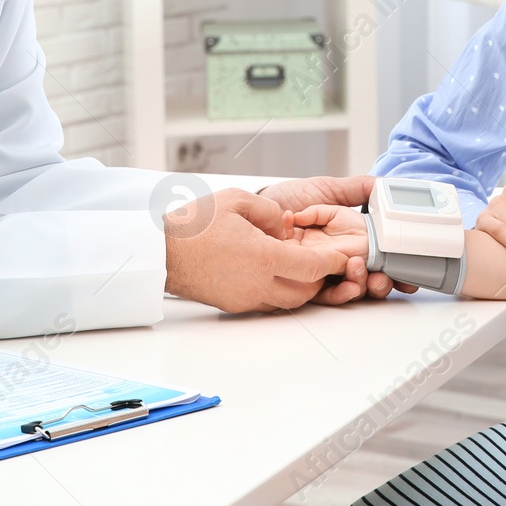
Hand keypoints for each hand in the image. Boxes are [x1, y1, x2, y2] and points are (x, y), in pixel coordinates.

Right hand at [162, 188, 347, 312]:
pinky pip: (267, 302)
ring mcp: (246, 298)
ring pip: (287, 301)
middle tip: (326, 263)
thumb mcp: (238, 201)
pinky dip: (279, 291)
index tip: (342, 256)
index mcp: (263, 258)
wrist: (163, 252)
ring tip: (302, 268)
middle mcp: (258, 284)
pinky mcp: (234, 304)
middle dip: (320, 280)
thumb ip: (271, 212)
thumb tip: (287, 226)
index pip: (313, 268)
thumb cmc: (195, 225)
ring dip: (301, 288)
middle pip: (305, 292)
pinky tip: (275, 273)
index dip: (332, 263)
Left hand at [258, 175, 412, 301]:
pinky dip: (336, 292)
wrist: (261, 205)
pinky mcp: (302, 279)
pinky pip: (321, 294)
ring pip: (348, 289)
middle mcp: (337, 259)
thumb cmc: (292, 196)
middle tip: (379, 276)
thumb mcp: (329, 188)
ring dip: (359, 288)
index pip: (376, 260)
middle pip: (366, 279)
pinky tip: (344, 285)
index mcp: (348, 241)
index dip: (393, 270)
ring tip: (360, 277)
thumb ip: (358, 189)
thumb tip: (386, 186)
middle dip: (379, 283)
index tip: (407, 276)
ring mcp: (320, 270)